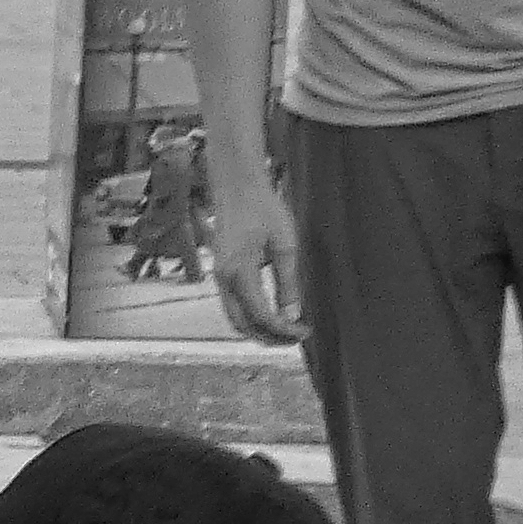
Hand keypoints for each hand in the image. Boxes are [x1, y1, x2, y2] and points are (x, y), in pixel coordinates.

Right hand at [207, 162, 299, 342]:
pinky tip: (270, 315)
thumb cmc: (263, 208)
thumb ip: (287, 282)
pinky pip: (233, 307)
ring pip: (235, 320)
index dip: (282, 330)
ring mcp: (219, 278)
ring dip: (258, 331)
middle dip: (269, 338)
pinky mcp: (221, 274)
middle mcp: (224, 280)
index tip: (303, 332)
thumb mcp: (284, 244)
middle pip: (243, 326)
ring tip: (284, 332)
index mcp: (239, 272)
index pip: (261, 315)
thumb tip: (291, 315)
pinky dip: (251, 318)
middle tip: (295, 338)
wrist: (236, 185)